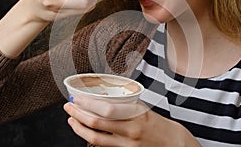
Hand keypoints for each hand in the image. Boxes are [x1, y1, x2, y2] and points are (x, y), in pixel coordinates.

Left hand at [63, 95, 200, 146]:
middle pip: (97, 124)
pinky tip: (84, 131)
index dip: (87, 104)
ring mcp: (127, 145)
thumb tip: (101, 99)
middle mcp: (130, 131)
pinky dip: (90, 138)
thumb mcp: (143, 109)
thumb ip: (124, 105)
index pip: (106, 109)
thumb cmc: (157, 123)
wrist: (172, 143)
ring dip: (79, 128)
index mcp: (136, 115)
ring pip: (95, 139)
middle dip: (78, 115)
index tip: (76, 98)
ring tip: (71, 120)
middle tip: (68, 107)